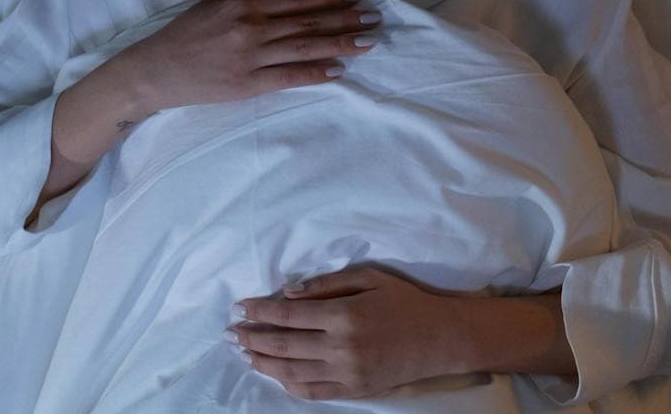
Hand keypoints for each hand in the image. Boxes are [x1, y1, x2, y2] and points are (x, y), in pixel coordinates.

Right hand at [111, 0, 379, 114]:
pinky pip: (289, 77)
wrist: (154, 72)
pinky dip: (315, 73)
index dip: (328, 0)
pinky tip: (338, 70)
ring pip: (304, 48)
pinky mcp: (247, 84)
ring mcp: (250, 57)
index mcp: (243, 4)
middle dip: (345, 20)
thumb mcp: (214, 5)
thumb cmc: (183, 36)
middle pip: (307, 23)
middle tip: (375, 18)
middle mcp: (251, 27)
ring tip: (367, 42)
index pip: (296, 1)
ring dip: (340, 44)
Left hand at [229, 265, 460, 400]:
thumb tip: (288, 292)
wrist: (439, 339)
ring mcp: (346, 374)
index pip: (289, 314)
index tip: (240, 307)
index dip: (260, 311)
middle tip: (231, 334)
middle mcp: (341, 347)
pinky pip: (312, 392)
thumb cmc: (404, 302)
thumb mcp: (369, 278)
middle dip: (252, 338)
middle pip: (283, 345)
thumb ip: (327, 284)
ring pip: (291, 372)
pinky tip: (275, 374)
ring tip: (245, 354)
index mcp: (344, 315)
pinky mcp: (354, 391)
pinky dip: (288, 384)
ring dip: (263, 363)